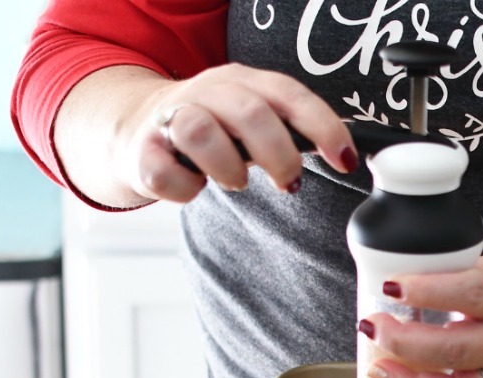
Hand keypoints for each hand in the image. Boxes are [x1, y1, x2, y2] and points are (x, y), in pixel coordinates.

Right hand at [115, 64, 356, 202]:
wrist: (137, 129)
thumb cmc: (213, 130)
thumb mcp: (253, 120)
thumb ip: (291, 131)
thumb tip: (343, 156)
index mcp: (242, 82)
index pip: (289, 94)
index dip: (322, 126)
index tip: (345, 160)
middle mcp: (207, 92)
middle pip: (250, 112)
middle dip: (279, 155)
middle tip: (289, 183)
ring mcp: (170, 118)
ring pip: (199, 130)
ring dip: (228, 168)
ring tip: (237, 181)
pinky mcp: (142, 150)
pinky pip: (164, 172)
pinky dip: (186, 189)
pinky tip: (195, 187)